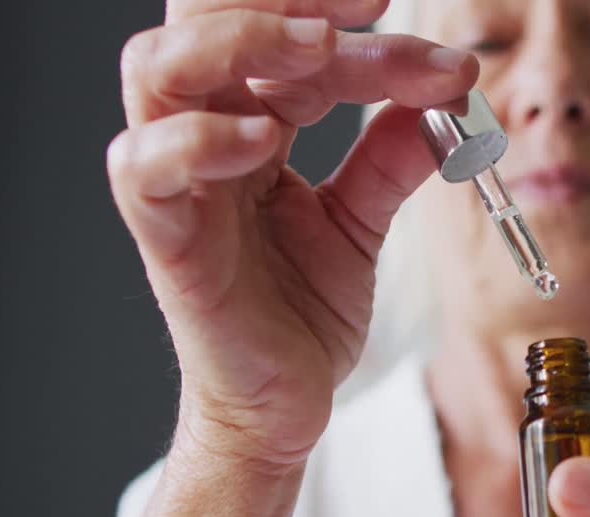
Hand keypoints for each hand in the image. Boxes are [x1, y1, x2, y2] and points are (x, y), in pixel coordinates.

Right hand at [108, 0, 478, 465]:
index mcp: (250, 124)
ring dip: (238, 41)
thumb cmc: (301, 311)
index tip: (399, 6)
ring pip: (157, 70)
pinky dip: (195, 141)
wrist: (282, 404)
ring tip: (319, 49)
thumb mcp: (360, 221)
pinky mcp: (166, 240)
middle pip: (205, 20)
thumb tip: (444, 92)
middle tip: (366, 6)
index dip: (336, 11)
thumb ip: (391, 157)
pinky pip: (145, 170)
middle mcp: (206, 139)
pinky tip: (261, 142)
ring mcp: (179, 185)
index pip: (282, 35)